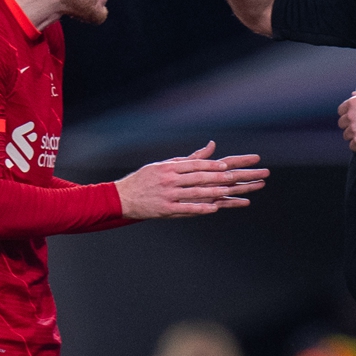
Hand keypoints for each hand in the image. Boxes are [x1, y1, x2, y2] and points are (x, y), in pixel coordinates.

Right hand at [116, 144, 267, 219]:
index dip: (211, 165)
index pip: (194, 164)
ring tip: (227, 191)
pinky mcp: (165, 208)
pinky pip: (186, 208)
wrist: (122, 197)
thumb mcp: (162, 165)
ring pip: (194, 192)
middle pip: (197, 177)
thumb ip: (186, 159)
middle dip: (216, 177)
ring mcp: (167, 194)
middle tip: (232, 177)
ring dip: (213, 192)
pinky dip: (200, 208)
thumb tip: (208, 146)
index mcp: (168, 168)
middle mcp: (169, 179)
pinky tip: (213, 208)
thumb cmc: (144, 180)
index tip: (225, 166)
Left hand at [337, 92, 355, 150]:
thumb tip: (352, 94)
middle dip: (350, 125)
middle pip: (342, 124)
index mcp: (353, 103)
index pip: (341, 111)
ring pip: (346, 135)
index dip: (348, 115)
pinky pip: (352, 146)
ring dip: (355, 136)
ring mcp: (354, 129)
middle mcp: (351, 115)